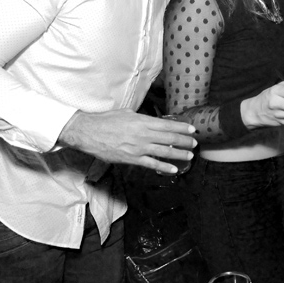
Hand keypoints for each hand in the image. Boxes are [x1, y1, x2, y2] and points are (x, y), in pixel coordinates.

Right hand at [58, 109, 196, 173]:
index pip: (167, 124)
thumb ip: (140, 118)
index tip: (192, 129)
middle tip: (195, 143)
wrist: (88, 132)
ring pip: (164, 152)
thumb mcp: (126, 113)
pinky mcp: (131, 159)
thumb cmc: (105, 121)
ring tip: (190, 155)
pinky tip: (173, 169)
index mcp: (142, 121)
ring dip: (179, 154)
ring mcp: (138, 148)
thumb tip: (150, 121)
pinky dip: (164, 167)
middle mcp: (143, 134)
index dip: (181, 127)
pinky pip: (151, 164)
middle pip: (169, 138)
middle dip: (184, 141)